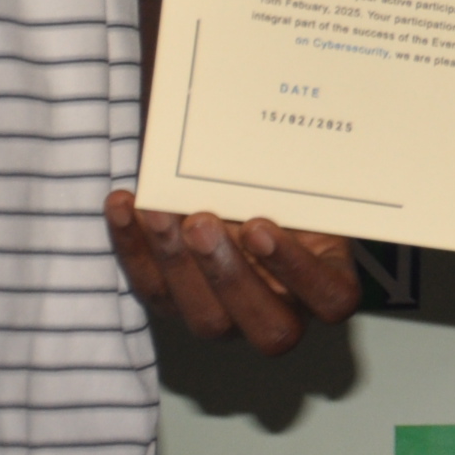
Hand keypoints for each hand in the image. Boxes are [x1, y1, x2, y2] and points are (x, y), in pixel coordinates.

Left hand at [104, 192, 360, 355]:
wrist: (240, 186)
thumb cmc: (281, 184)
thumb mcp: (299, 179)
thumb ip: (296, 175)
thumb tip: (279, 125)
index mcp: (326, 281)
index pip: (331, 298)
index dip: (298, 269)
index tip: (260, 225)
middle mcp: (282, 310)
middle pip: (268, 328)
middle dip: (229, 275)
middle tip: (201, 222)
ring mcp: (228, 317)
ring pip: (206, 317)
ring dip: (176, 261)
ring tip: (157, 210)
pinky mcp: (177, 304)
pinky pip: (153, 290)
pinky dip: (133, 247)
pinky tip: (124, 207)